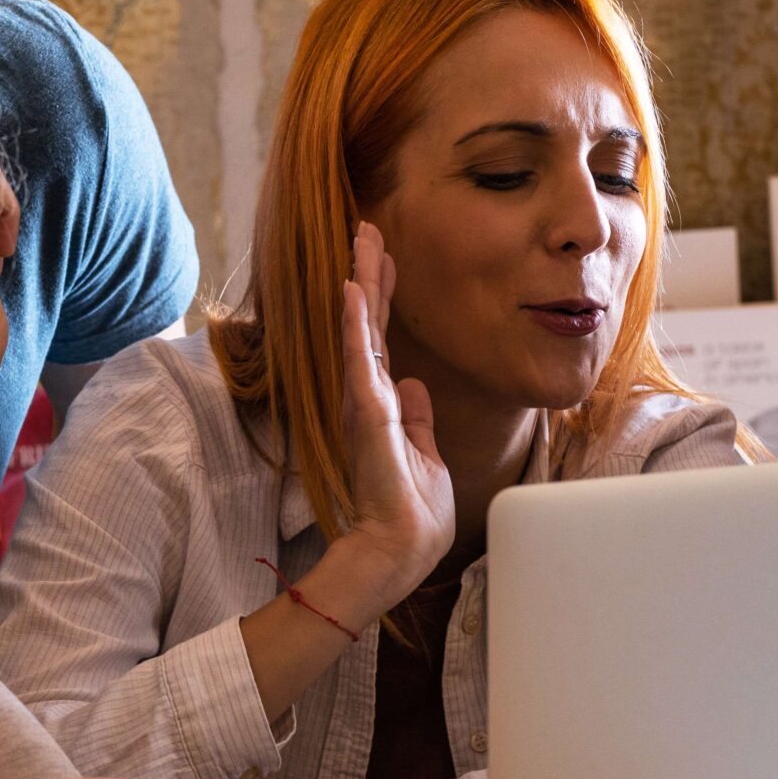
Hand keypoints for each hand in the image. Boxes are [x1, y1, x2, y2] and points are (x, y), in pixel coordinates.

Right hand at [338, 222, 453, 602]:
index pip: (380, 340)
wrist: (400, 550)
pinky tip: (352, 288)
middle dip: (369, 275)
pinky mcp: (366, 415)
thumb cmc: (410, 513)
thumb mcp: (425, 456)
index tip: (383, 258)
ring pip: (362, 330)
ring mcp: (364, 404)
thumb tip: (418, 385)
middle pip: (367, 325)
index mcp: (382, 407)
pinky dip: (355, 322)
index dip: (381, 298)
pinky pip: (360, 359)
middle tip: (368, 228)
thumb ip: (419, 419)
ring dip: (362, 282)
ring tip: (363, 238)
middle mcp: (368, 399)